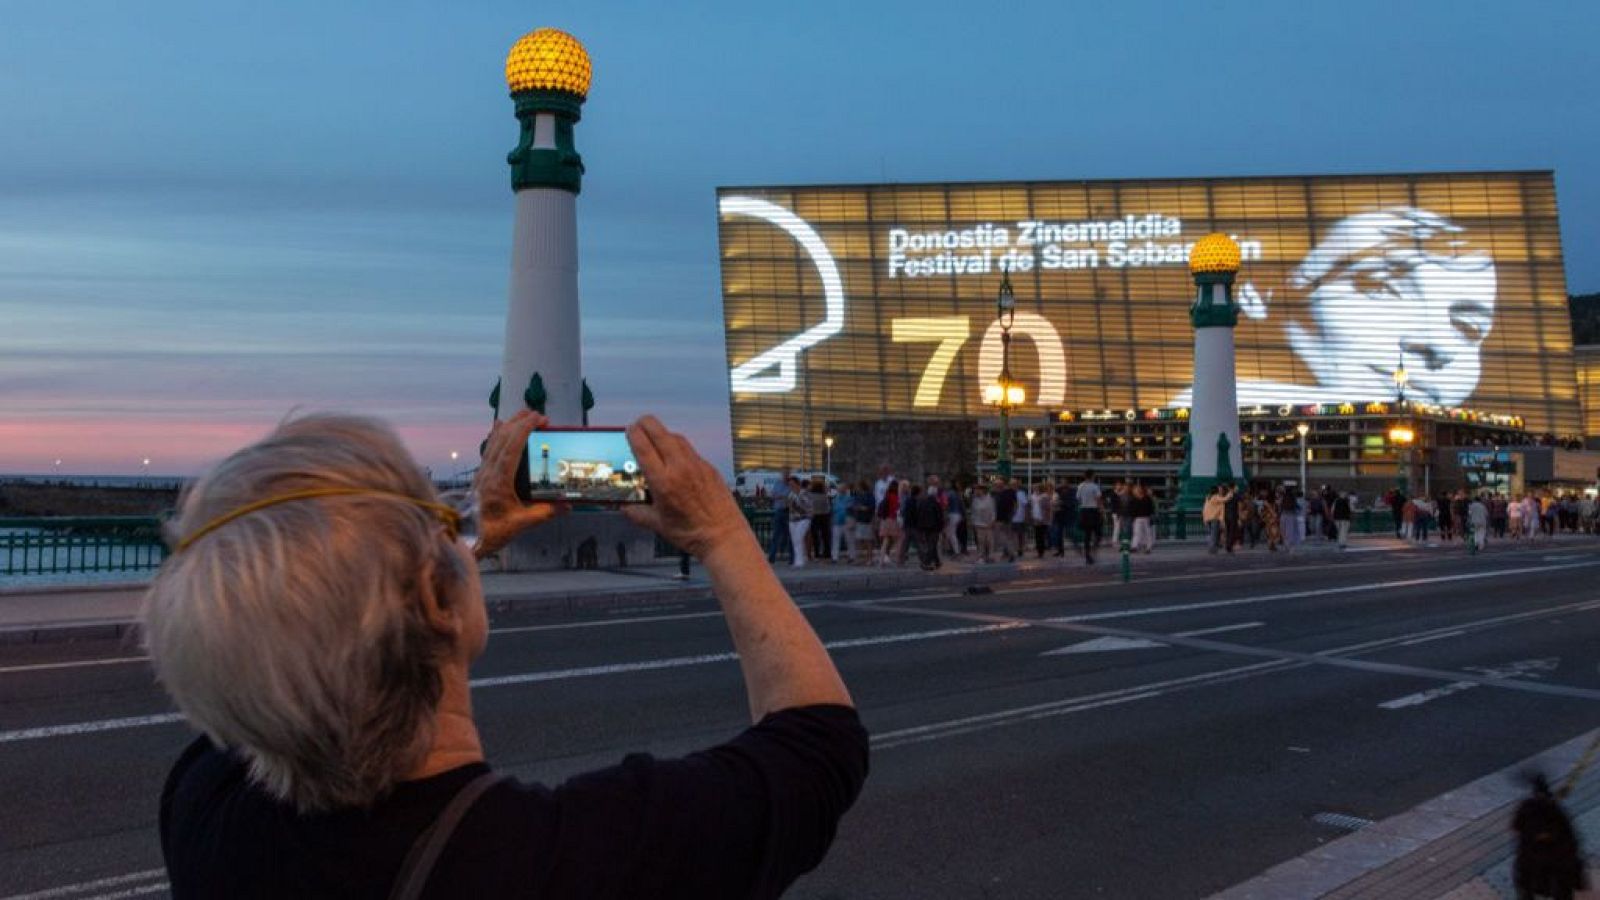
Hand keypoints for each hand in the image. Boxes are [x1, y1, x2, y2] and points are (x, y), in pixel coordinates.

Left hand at [473, 410, 566, 557]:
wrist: (465, 538)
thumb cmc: (490, 532)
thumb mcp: (522, 524)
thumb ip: (545, 513)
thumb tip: (567, 506)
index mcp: (499, 480)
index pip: (513, 446)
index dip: (526, 429)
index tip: (539, 418)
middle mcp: (489, 471)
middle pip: (503, 438)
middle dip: (521, 422)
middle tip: (539, 416)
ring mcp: (482, 472)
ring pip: (494, 440)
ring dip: (510, 425)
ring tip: (523, 416)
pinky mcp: (480, 475)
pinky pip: (489, 448)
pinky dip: (496, 434)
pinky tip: (499, 428)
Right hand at [622, 415, 748, 559]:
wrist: (723, 536)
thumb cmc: (693, 533)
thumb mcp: (659, 525)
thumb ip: (638, 514)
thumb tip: (626, 509)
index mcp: (664, 482)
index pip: (644, 448)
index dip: (634, 434)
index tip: (629, 430)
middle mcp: (680, 469)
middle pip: (661, 433)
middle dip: (647, 424)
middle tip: (639, 424)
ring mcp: (697, 466)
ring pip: (677, 438)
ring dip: (663, 433)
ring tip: (655, 436)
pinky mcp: (709, 468)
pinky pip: (691, 450)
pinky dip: (679, 446)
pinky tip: (675, 454)